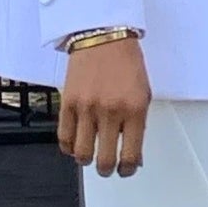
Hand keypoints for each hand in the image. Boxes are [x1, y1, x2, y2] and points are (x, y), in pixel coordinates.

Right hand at [58, 37, 150, 177]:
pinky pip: (64, 137)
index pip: (131, 155)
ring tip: (90, 158)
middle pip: (105, 160)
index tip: (126, 169)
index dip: (128, 169)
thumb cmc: (125, 62)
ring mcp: (86, 108)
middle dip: (107, 170)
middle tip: (108, 168)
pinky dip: (68, 147)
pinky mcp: (68, 102)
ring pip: (82, 153)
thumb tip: (134, 152)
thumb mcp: (143, 94)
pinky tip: (74, 146)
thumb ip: (138, 124)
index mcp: (134, 110)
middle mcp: (110, 111)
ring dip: (87, 161)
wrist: (103, 36)